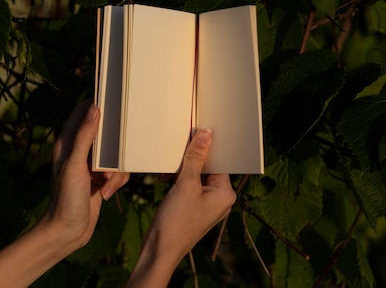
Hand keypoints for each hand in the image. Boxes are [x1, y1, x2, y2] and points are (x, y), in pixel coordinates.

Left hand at [0, 102, 128, 287]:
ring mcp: (91, 165)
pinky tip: (107, 194)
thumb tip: (94, 108)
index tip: (114, 103)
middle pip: (105, 133)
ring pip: (115, 154)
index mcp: (67, 142)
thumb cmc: (66, 198)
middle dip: (114, 146)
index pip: (81, 111)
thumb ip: (85, 136)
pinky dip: (117, 182)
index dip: (96, 104)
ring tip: (106, 183)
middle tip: (115, 155)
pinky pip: (118, 171)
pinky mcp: (101, 178)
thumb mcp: (75, 165)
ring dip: (116, 170)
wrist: (67, 231)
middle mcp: (79, 150)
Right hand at [126, 129, 235, 286]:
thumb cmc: (177, 221)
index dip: (207, 148)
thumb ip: (195, 158)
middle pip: (208, 167)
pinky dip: (178, 180)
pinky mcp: (193, 207)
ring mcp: (206, 204)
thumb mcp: (186, 184)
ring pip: (196, 176)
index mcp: (226, 194)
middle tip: (178, 152)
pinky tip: (166, 180)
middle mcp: (220, 199)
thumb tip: (205, 135)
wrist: (160, 249)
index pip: (220, 161)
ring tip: (169, 172)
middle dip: (191, 160)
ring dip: (182, 170)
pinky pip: (188, 186)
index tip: (195, 135)